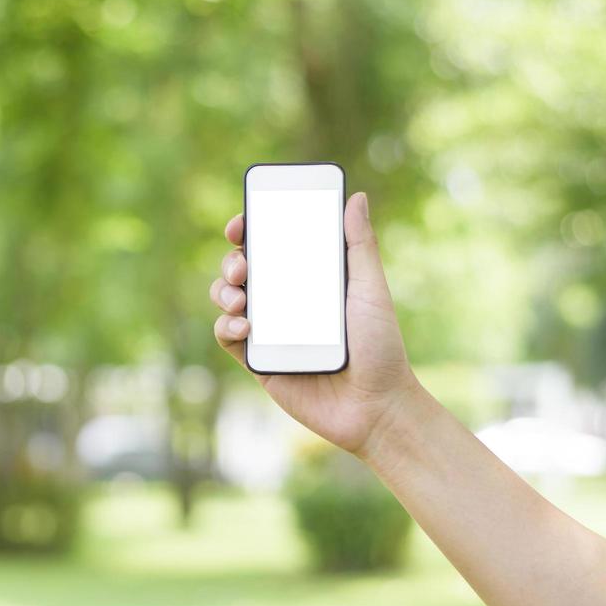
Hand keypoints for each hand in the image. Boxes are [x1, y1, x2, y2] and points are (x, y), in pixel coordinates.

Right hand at [210, 192, 418, 457]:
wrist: (375, 408)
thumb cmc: (382, 348)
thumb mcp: (371, 290)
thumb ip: (360, 245)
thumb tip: (355, 198)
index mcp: (310, 279)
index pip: (272, 245)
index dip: (250, 229)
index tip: (242, 223)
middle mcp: (285, 302)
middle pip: (243, 268)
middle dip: (232, 260)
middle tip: (243, 266)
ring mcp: (269, 331)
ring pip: (227, 298)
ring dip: (223, 290)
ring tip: (241, 297)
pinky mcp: (258, 361)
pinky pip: (228, 336)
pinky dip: (226, 324)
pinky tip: (244, 324)